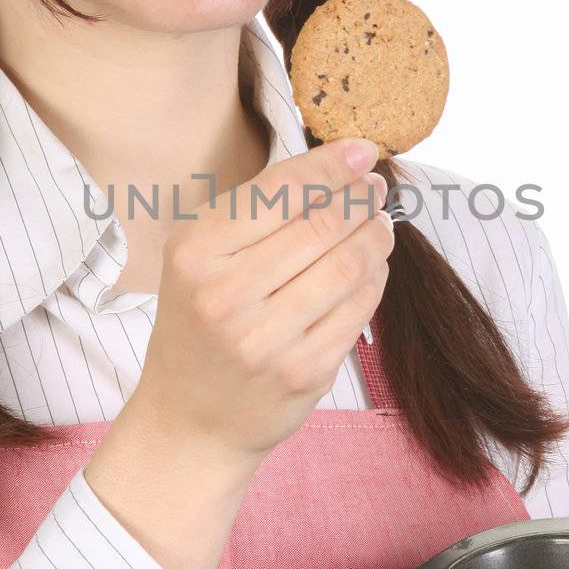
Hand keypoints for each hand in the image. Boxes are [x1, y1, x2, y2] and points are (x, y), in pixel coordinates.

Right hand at [133, 137, 394, 462]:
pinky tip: (372, 267)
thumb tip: (339, 161)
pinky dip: (376, 279)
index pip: (281, 190)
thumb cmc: (200, 323)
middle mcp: (226, 295)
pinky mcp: (304, 372)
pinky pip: (359, 309)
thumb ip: (257, 210)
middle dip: (361, 198)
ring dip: (377, 236)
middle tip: (375, 188)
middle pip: (323, 224)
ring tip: (379, 224)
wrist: (189, 419)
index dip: (331, 164)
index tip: (363, 150)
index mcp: (196, 253)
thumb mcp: (202, 258)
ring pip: (350, 265)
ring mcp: (266, 339)